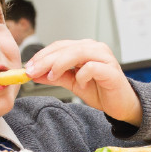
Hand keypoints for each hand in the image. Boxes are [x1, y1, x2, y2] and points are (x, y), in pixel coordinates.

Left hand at [25, 39, 141, 124]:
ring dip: (60, 64)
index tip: (28, 67)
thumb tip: (34, 73)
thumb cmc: (101, 90)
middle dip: (46, 60)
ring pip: (78, 52)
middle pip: (66, 48)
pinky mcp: (111, 71)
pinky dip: (82, 74)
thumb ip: (55, 76)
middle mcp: (95, 49)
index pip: (59, 46)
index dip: (42, 55)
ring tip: (51, 76)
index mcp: (85, 48)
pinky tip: (79, 84)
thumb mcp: (73, 82)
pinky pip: (92, 67)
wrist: (122, 104)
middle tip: (32, 71)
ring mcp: (105, 58)